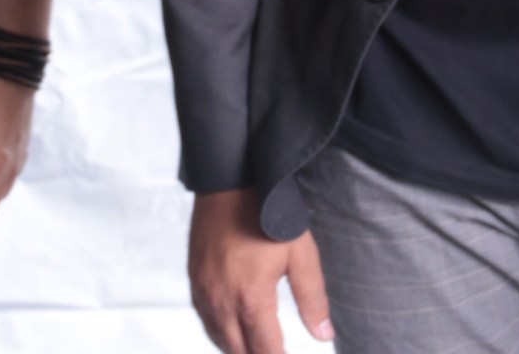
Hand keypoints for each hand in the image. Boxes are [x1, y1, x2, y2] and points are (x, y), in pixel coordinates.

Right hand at [189, 189, 332, 353]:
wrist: (229, 182)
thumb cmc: (266, 213)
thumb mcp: (300, 254)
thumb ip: (312, 299)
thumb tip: (323, 334)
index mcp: (251, 298)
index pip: (265, 350)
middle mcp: (222, 300)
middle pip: (238, 351)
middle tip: (275, 353)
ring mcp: (204, 291)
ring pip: (219, 340)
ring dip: (238, 349)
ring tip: (258, 348)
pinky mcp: (194, 280)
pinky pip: (205, 320)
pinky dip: (220, 333)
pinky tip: (234, 331)